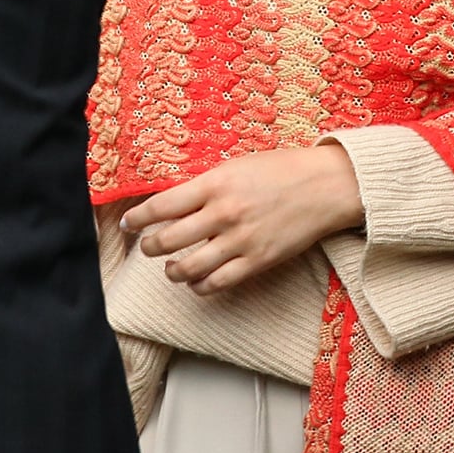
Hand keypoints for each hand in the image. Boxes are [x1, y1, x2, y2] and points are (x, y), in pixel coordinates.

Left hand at [120, 145, 364, 294]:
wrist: (326, 185)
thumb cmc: (282, 169)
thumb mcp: (237, 165)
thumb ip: (206, 185)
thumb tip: (174, 203)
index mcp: (215, 183)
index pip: (161, 206)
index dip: (137, 219)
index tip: (127, 224)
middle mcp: (223, 212)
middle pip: (167, 240)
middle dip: (149, 247)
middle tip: (146, 247)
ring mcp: (240, 240)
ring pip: (188, 268)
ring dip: (172, 271)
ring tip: (171, 268)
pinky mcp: (258, 261)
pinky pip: (217, 283)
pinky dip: (200, 286)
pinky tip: (197, 281)